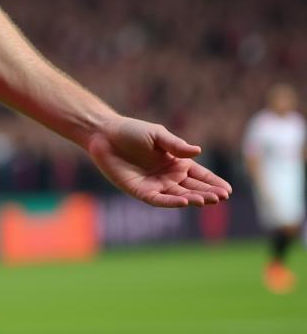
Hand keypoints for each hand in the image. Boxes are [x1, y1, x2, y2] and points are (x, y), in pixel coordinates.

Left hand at [87, 117, 231, 207]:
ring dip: (194, 199)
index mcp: (177, 162)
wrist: (105, 135)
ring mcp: (156, 185)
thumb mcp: (157, 135)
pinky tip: (185, 201)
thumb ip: (176, 145)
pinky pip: (159, 199)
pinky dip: (172, 201)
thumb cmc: (132, 131)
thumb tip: (198, 151)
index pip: (201, 176)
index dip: (214, 183)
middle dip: (208, 193)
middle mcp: (169, 176)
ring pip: (179, 195)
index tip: (228, 191)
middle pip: (193, 188)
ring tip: (208, 200)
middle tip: (221, 197)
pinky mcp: (141, 191)